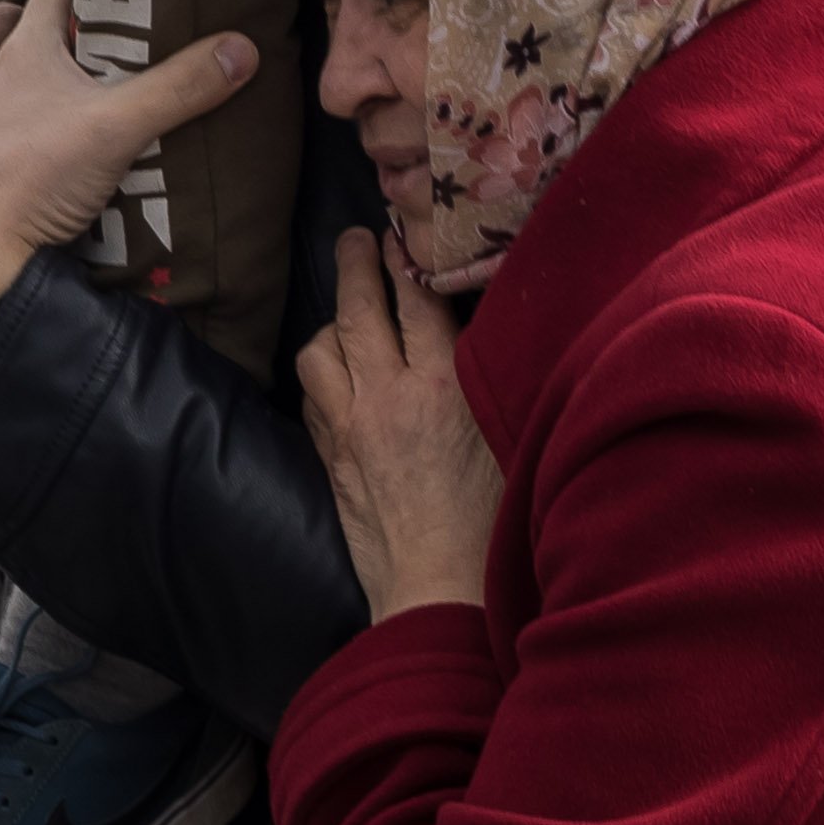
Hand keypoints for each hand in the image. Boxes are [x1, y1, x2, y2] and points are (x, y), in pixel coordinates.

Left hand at [0, 0, 258, 333]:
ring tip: (159, 89)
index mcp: (26, 48)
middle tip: (170, 32)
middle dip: (116, 35)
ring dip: (104, 90)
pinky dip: (91, 135)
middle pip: (68, 39)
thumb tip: (243, 47)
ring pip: (65, 91)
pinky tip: (125, 149)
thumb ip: (179, 86)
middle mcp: (11, 81)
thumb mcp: (114, 124)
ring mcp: (11, 127)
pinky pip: (61, 137)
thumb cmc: (24, 174)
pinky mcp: (17, 171)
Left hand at [296, 231, 499, 622]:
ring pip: (319, 351)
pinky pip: (313, 398)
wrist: (441, 593)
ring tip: (346, 315)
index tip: (407, 231)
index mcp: (441, 389)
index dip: (410, 259)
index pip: (419, 300)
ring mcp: (351, 430)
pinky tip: (337, 374)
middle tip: (356, 236)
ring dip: (332, 325)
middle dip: (356, 264)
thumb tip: (495, 335)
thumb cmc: (494, 524)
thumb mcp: (510, 437)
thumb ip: (495, 381)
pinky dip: (323, 374)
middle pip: (358, 310)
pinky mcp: (332, 462)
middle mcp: (387, 399)